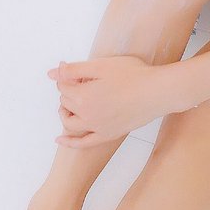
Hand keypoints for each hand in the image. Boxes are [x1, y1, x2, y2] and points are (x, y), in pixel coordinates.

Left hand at [48, 56, 190, 148]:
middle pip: (66, 103)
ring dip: (65, 112)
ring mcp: (97, 128)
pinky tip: (60, 139)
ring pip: (70, 123)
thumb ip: (74, 69)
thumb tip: (52, 72)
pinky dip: (69, 142)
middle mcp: (86, 115)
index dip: (66, 76)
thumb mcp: (101, 66)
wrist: (157, 92)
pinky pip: (83, 143)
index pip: (63, 86)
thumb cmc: (133, 75)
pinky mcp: (108, 135)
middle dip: (68, 91)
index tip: (73, 70)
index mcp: (83, 96)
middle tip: (81, 80)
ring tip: (69, 103)